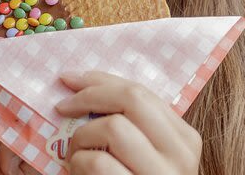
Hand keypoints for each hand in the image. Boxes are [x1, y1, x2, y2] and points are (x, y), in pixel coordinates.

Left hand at [55, 71, 202, 174]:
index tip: (69, 78)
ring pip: (113, 127)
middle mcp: (181, 157)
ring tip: (73, 154)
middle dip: (88, 96)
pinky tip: (77, 172)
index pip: (141, 92)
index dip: (100, 80)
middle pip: (132, 99)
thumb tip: (79, 84)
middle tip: (61, 107)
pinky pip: (98, 162)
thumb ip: (125, 123)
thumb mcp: (139, 152)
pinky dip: (78, 162)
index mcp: (183, 139)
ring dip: (80, 137)